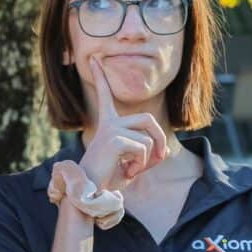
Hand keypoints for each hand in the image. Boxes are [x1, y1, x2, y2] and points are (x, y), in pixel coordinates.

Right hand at [78, 56, 167, 191]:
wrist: (90, 191)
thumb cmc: (107, 179)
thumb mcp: (131, 164)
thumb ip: (147, 154)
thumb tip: (162, 152)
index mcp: (107, 124)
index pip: (106, 96)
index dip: (100, 77)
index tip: (93, 59)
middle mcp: (109, 122)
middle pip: (148, 119)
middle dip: (160, 139)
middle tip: (159, 158)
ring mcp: (111, 129)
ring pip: (149, 139)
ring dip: (148, 159)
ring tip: (132, 170)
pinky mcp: (116, 139)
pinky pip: (144, 149)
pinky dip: (141, 165)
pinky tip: (126, 171)